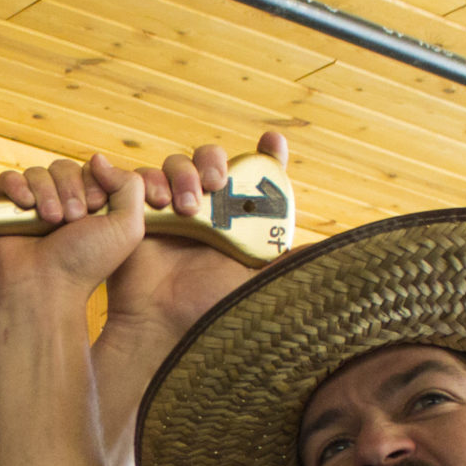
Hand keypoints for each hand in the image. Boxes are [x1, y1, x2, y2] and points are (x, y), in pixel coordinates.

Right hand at [0, 170, 146, 308]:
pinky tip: (26, 205)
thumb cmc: (86, 264)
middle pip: (62, 167)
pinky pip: (7, 179)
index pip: (88, 169)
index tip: (94, 207)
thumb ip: (130, 186)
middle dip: (70, 189)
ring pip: (37, 173)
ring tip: (52, 220)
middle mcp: (59, 203)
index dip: (92, 181)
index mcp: (88, 206)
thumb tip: (97, 159)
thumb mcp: (127, 227)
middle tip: (73, 219)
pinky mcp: (5, 210)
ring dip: (46, 193)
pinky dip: (17, 186)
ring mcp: (31, 206)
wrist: (46, 288)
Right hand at [98, 133, 289, 346]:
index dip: (266, 154)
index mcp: (234, 219)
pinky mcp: (137, 213)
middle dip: (212, 160)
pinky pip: (137, 178)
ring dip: (181, 174)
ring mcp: (168, 209)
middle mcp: (203, 210)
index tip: (273, 141)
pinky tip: (156, 202)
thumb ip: (287, 264)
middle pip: (210, 159)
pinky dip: (145, 180)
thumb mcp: (259, 284)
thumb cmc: (210, 311)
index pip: (253, 176)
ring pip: (174, 164)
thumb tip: (328, 253)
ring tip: (185, 206)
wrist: (162, 324)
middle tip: (215, 183)